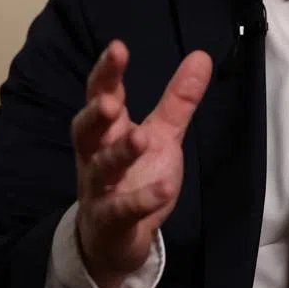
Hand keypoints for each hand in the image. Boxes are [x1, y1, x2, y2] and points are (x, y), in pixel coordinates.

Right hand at [71, 40, 212, 287]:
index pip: (102, 95)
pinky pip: (122, 210)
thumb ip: (178, 100)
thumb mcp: (162, 135)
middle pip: (86, 129)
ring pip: (102, 168)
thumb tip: (202, 56)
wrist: (114, 239)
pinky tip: (163, 188)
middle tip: (110, 102)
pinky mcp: (110, 221)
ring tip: (141, 138)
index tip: (117, 48)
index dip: (107, 73)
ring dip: (119, 153)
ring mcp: (99, 189)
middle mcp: (96, 155)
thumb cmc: (134, 176)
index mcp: (108, 129)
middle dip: (95, 113)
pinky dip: (141, 199)